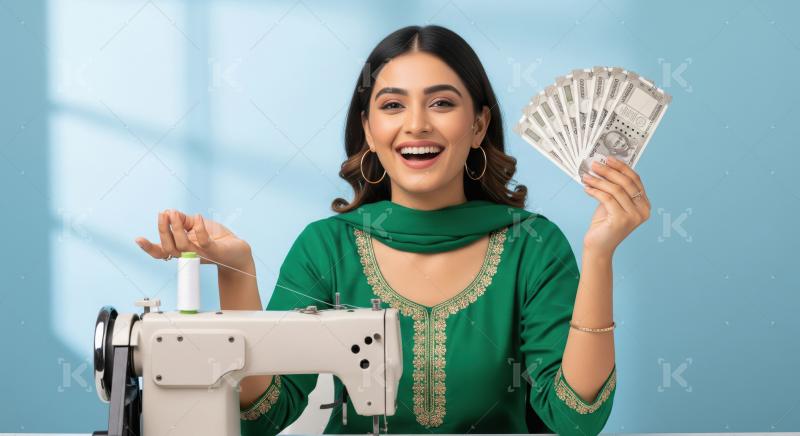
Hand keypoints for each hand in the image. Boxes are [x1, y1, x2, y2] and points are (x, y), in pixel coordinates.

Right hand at [135, 209, 252, 268]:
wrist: (238, 251)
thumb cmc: (217, 239)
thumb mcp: (197, 225)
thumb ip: (184, 220)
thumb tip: (170, 213)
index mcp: (182, 249)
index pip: (162, 251)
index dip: (149, 247)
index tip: (137, 238)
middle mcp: (189, 254)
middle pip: (169, 248)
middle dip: (163, 231)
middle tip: (163, 214)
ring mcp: (202, 254)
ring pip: (183, 246)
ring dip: (177, 228)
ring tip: (174, 213)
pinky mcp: (215, 251)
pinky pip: (205, 242)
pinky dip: (200, 229)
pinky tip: (198, 217)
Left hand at [580, 157, 650, 256]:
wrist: (598, 246)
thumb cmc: (605, 224)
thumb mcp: (613, 202)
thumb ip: (614, 188)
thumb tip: (605, 166)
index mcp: (644, 204)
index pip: (635, 180)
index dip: (622, 167)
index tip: (608, 159)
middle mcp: (643, 210)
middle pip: (626, 183)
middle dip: (609, 171)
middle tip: (594, 165)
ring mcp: (634, 216)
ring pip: (615, 190)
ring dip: (599, 181)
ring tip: (586, 176)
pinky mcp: (621, 220)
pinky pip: (607, 199)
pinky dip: (595, 191)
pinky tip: (586, 188)